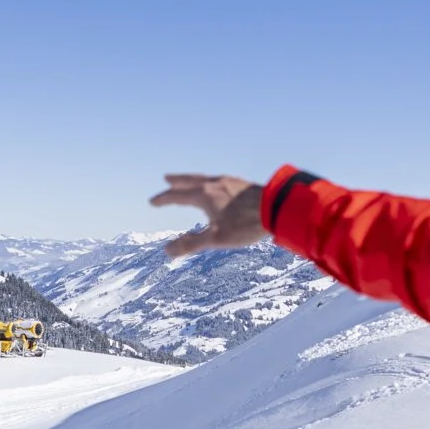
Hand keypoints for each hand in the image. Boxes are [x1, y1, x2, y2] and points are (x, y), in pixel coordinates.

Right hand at [149, 174, 265, 257]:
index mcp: (204, 195)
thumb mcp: (216, 238)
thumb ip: (191, 244)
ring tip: (190, 180)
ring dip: (194, 179)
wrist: (277, 208)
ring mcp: (229, 182)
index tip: (152, 202)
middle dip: (177, 181)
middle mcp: (214, 183)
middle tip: (166, 178)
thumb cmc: (246, 225)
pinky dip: (210, 181)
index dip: (164, 199)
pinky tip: (219, 185)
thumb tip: (166, 251)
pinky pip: (220, 179)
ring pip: (206, 178)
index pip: (178, 196)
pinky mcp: (242, 184)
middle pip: (191, 180)